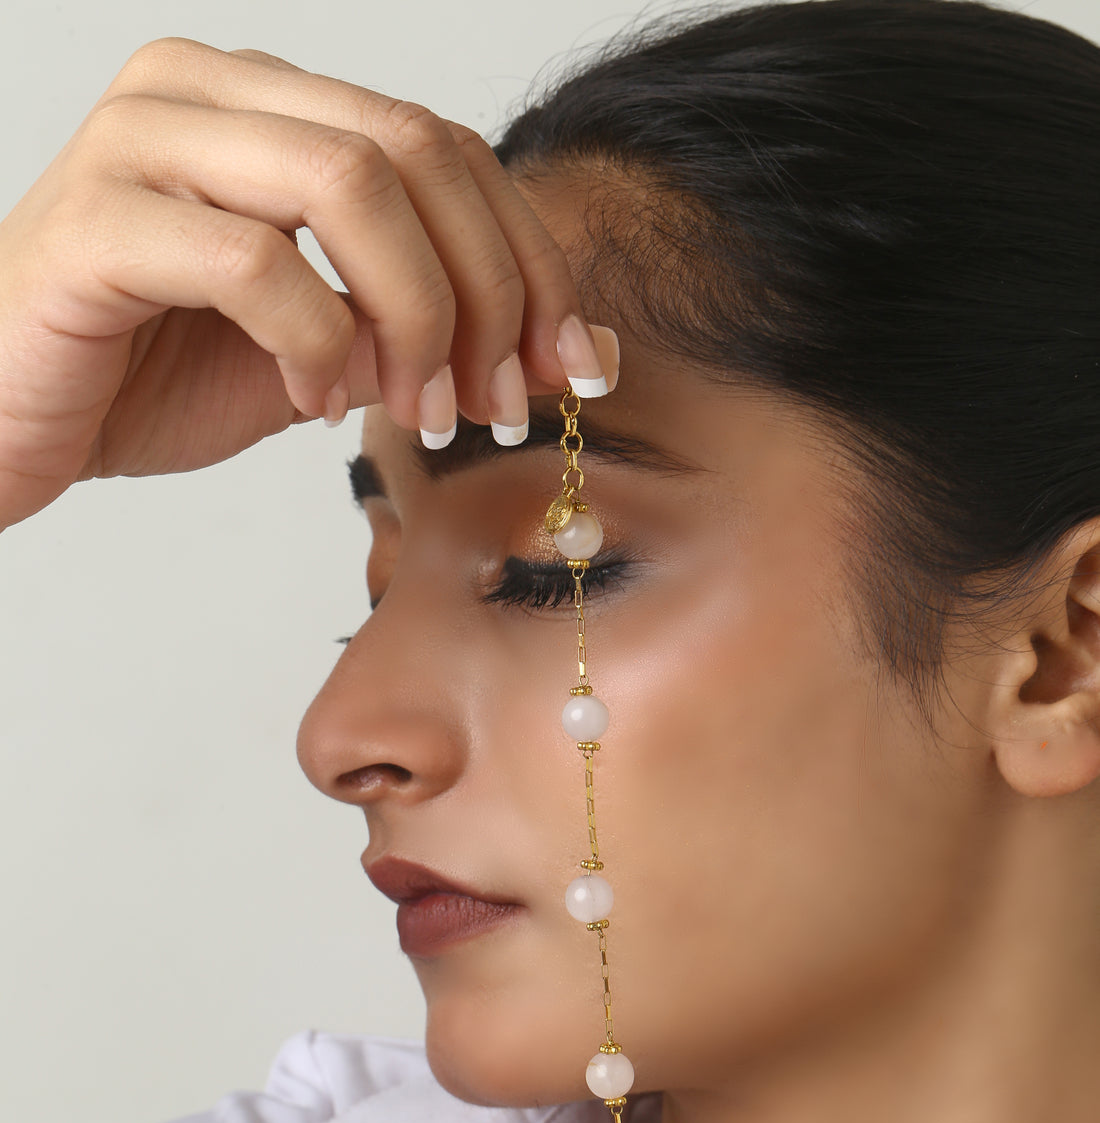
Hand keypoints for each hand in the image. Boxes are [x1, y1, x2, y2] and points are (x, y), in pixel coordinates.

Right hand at [0, 36, 615, 530]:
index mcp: (270, 101)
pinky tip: (316, 402)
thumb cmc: (152, 374)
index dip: (532, 258)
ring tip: (417, 411)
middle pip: (416, 149)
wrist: (8, 418)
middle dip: (491, 291)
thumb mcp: (326, 345)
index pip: (447, 147)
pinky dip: (315, 345)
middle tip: (499, 402)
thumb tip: (569, 344)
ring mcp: (146, 139)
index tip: (574, 367)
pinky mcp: (99, 220)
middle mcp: (211, 90)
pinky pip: (253, 262)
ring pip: (347, 180)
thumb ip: (421, 321)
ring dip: (417, 314)